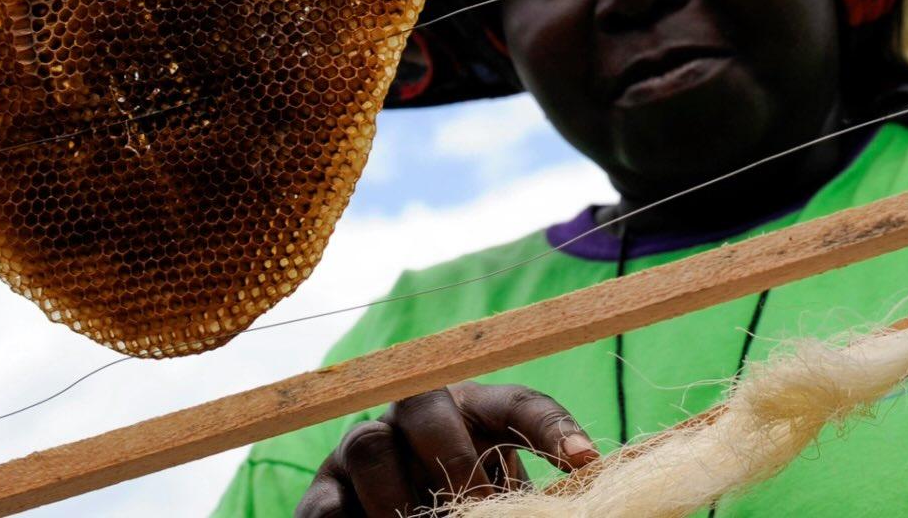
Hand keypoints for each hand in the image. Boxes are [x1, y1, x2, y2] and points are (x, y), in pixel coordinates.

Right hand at [295, 382, 597, 516]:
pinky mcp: (321, 493)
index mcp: (471, 410)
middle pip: (422, 403)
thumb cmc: (461, 505)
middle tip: (476, 503)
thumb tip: (569, 494)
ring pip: (368, 444)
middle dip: (453, 457)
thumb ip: (516, 498)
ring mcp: (359, 449)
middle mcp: (411, 416)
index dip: (553, 428)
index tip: (585, 463)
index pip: (518, 404)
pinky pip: (324, 501)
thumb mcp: (497, 496)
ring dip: (396, 496)